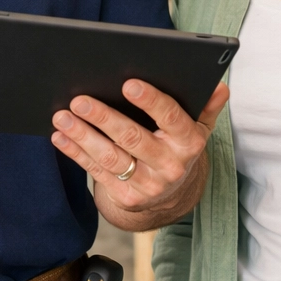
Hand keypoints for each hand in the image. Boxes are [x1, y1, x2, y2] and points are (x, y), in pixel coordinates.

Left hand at [49, 79, 228, 213]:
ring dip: (83, 136)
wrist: (173, 194)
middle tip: (79, 100)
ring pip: (110, 157)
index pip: (171, 117)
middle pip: (133, 137)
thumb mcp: (198, 127)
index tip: (128, 83)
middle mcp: (170, 165)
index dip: (150, 100)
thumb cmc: (179, 145)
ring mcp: (148, 185)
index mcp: (189, 142)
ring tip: (62, 116)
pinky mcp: (128, 198)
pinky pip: (97, 171)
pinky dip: (76, 152)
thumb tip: (220, 86)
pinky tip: (61, 136)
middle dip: (104, 117)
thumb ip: (207, 106)